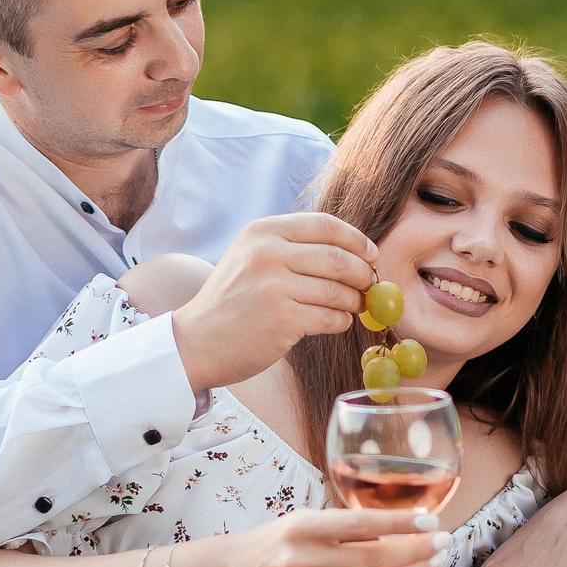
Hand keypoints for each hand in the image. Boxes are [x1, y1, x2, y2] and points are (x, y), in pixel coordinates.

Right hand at [170, 212, 378, 392]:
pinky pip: (330, 318)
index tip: (370, 254)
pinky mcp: (283, 321)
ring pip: (338, 291)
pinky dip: (341, 322)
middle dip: (363, 273)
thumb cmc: (231, 300)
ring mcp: (275, 288)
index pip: (325, 225)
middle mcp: (267, 254)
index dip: (356, 239)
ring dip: (354, 301)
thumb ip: (292, 247)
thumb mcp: (251, 257)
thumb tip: (353, 252)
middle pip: (338, 258)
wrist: (196, 341)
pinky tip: (335, 323)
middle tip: (370, 285)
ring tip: (354, 307)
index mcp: (262, 232)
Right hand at [190, 508, 439, 566]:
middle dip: (414, 550)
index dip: (397, 523)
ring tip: (435, 562)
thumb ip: (345, 526)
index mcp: (304, 527)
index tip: (429, 519)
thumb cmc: (279, 541)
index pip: (358, 524)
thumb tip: (396, 529)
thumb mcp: (305, 520)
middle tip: (442, 541)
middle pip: (371, 558)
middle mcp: (306, 560)